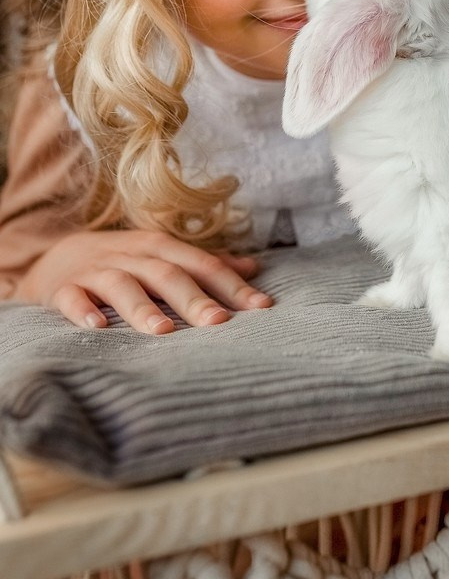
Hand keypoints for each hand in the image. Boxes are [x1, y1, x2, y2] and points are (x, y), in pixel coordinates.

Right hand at [14, 229, 272, 333]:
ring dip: (142, 307)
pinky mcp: (63, 289)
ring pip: (121, 285)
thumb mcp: (164, 256)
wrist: (56, 257)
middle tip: (219, 322)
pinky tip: (97, 328)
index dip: (232, 285)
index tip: (261, 307)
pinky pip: (72, 298)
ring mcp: (96, 271)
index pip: (202, 264)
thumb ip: (206, 264)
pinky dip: (83, 311)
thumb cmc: (125, 262)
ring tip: (164, 331)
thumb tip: (253, 268)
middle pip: (167, 274)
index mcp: (161, 247)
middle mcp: (131, 255)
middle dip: (194, 298)